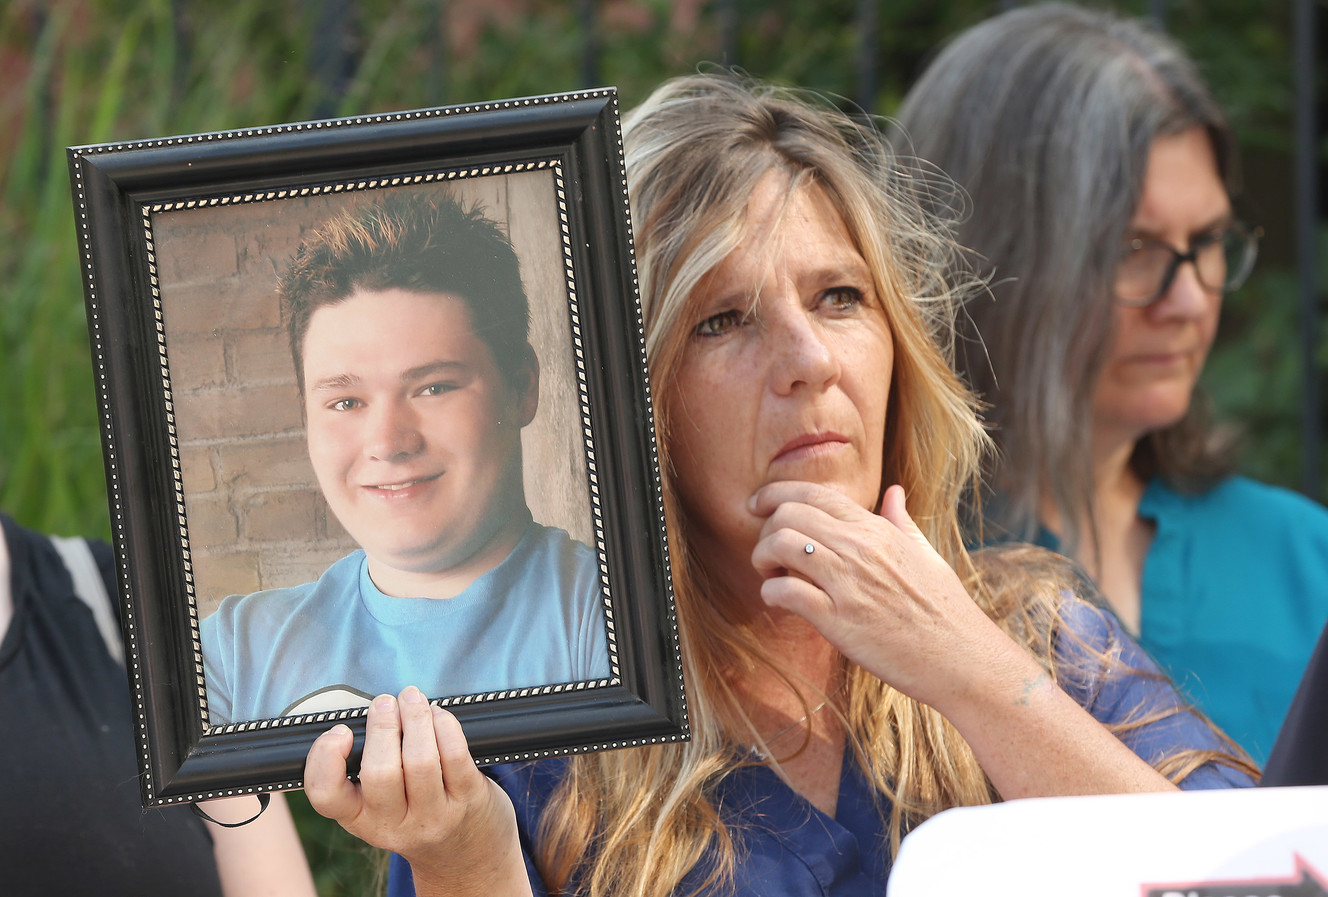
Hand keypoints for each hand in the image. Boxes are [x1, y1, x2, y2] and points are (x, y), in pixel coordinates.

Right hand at [304, 687, 531, 896]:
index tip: (341, 730)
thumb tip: (369, 711)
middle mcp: (393, 824)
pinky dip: (444, 726)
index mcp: (360, 820)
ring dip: (415, 718)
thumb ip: (367, 769)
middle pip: (380, 773)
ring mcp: (433, 815)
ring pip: (420, 760)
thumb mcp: (381, 807)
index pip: (326, 796)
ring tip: (411, 698)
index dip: (325, 758)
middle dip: (382, 727)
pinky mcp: (467, 799)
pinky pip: (454, 755)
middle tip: (384, 703)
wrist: (466, 853)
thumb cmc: (417, 812)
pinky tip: (438, 715)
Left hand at [749, 481, 1011, 707]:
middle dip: (765, 529)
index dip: (775, 493)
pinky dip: (770, 593)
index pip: (813, 492)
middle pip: (787, 514)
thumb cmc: (945, 610)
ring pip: (780, 545)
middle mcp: (859, 548)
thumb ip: (901, 521)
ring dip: (762, 559)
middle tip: (768, 552)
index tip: (757, 505)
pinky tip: (778, 601)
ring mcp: (847, 583)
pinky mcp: (838, 620)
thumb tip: (894, 492)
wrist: (961, 658)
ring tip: (771, 575)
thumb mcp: (925, 555)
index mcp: (875, 530)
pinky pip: (785, 592)